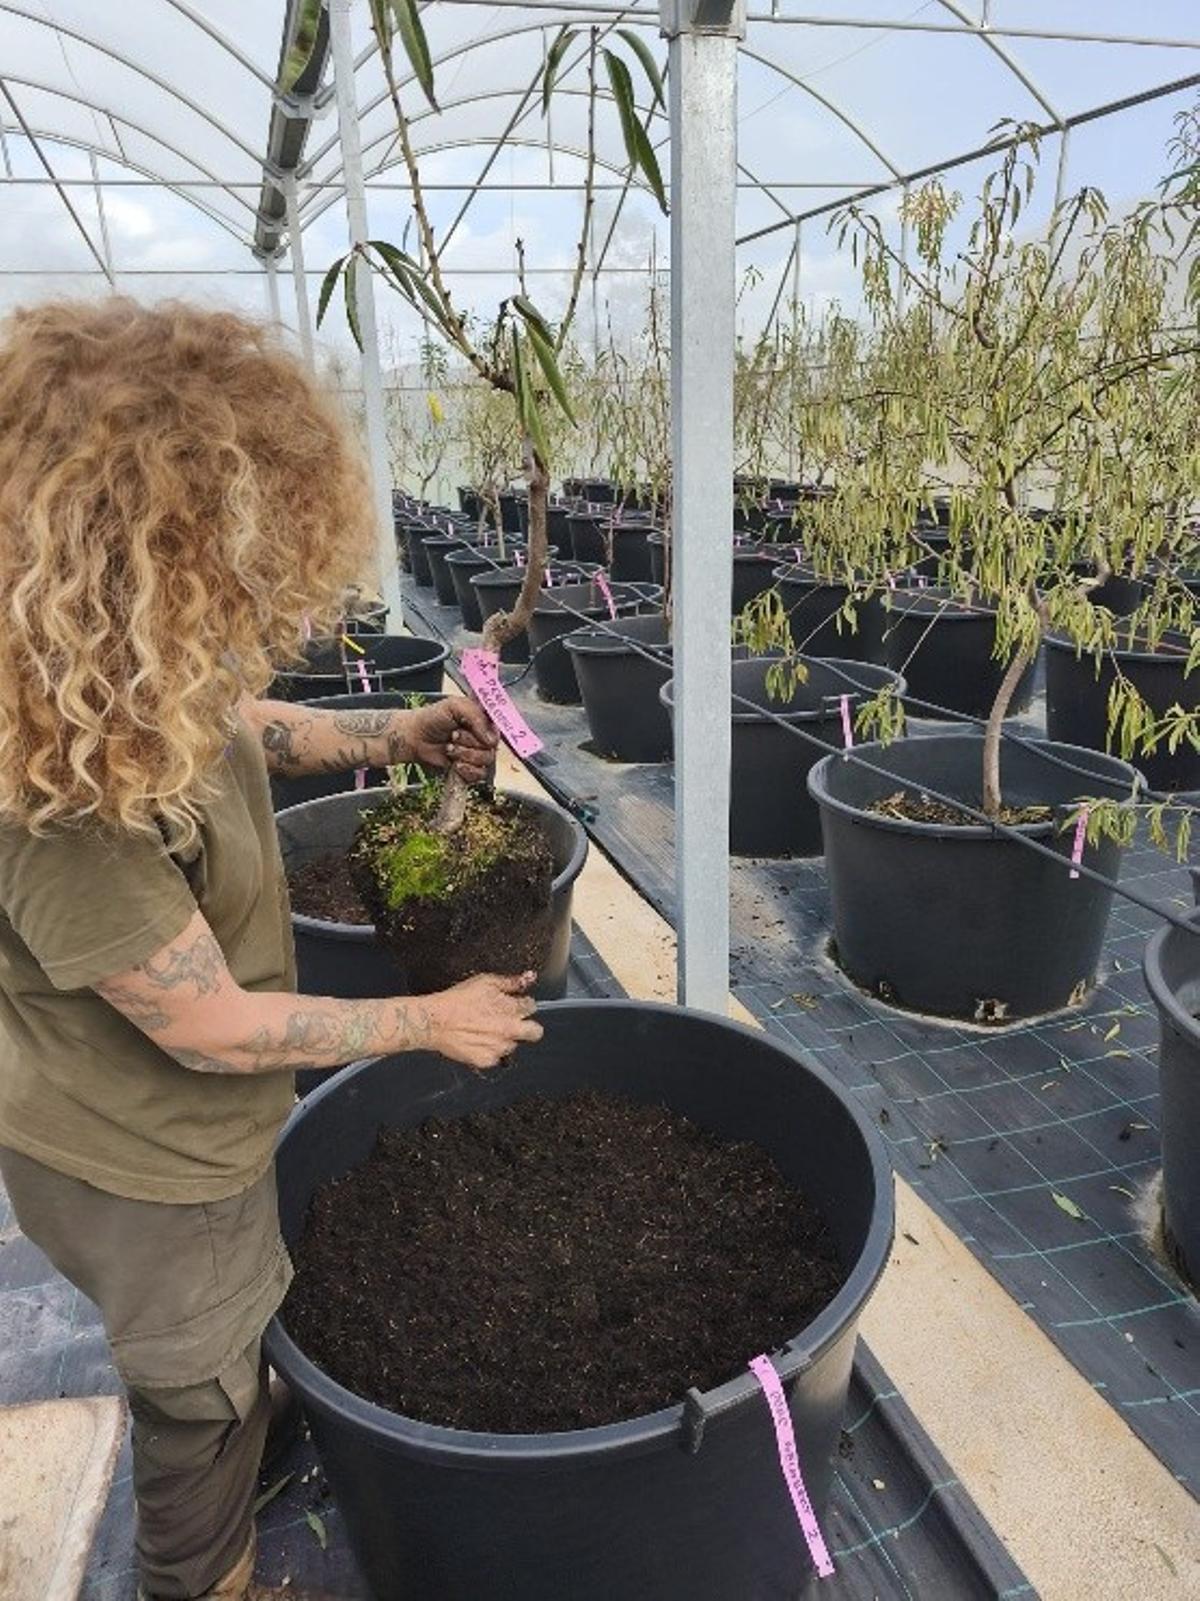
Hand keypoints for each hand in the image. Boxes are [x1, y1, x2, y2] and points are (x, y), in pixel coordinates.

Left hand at [408, 696, 496, 782]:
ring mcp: (477, 753)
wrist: (416, 737)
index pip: (498, 729)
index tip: (469, 728)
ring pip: (486, 761)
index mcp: (483, 720)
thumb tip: (491, 739)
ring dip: (465, 755)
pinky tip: (455, 765)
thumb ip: (476, 716)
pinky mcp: (470, 769)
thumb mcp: (454, 706)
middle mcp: (483, 737)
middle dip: (469, 743)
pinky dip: (467, 771)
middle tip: (453, 736)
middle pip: (492, 747)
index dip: (486, 732)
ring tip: (450, 748)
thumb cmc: (433, 718)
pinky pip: (480, 774)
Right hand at [424, 972, 541, 1069]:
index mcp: (512, 1009)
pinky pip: (495, 1058)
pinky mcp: (487, 1060)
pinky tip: (477, 1041)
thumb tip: (529, 977)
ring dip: (505, 1038)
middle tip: (512, 1022)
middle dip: (528, 1027)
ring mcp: (499, 1048)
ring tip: (486, 1030)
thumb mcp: (485, 982)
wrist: (435, 1021)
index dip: (523, 1004)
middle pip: (535, 1032)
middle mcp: (510, 1030)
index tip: (515, 1004)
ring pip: (513, 1045)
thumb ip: (511, 981)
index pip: (532, 1007)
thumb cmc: (457, 1000)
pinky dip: (489, 1051)